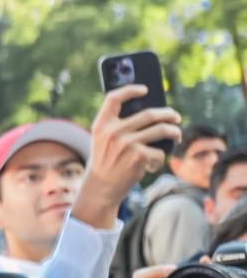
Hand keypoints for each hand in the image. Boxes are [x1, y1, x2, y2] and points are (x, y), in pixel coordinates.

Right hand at [74, 86, 179, 226]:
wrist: (101, 188)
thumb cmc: (105, 162)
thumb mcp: (102, 141)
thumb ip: (117, 126)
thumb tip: (151, 113)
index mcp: (101, 125)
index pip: (114, 98)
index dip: (130, 90)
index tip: (145, 89)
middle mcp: (113, 132)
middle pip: (149, 113)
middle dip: (168, 114)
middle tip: (175, 116)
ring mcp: (126, 144)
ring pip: (162, 130)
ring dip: (174, 132)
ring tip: (176, 135)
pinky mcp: (139, 157)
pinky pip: (160, 152)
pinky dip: (160, 159)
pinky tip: (152, 165)